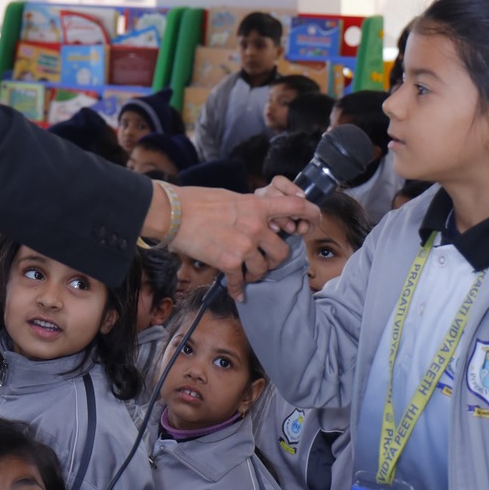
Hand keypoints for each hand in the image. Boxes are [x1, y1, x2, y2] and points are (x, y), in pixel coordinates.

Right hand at [152, 182, 312, 284]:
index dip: (310, 213)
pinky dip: (238, 289)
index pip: (294, 207)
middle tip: (265, 260)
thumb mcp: (230, 197)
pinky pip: (240, 281)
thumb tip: (259, 216)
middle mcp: (255, 226)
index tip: (315, 218)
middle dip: (274, 260)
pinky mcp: (229, 262)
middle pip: (281, 252)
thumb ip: (250, 208)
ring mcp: (243, 246)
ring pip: (263, 269)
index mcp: (257, 206)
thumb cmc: (196, 201)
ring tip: (244, 272)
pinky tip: (236, 292)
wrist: (172, 214)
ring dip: (255, 274)